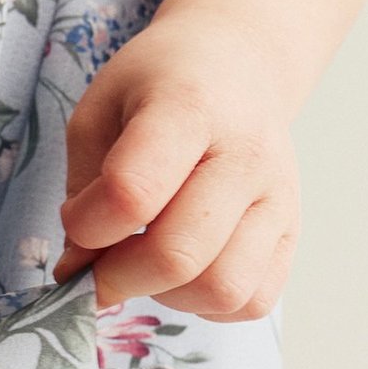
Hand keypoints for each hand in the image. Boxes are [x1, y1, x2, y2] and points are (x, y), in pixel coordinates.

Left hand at [52, 10, 299, 319]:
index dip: (87, 225)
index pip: (133, 193)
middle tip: (97, 264)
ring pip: (222, 291)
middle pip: (178, 256)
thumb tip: (79, 270)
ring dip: (166, 294)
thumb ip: (83, 190)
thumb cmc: (158, 86)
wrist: (238, 64)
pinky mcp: (292, 233)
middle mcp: (246, 155)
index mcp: (190, 108)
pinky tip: (183, 270)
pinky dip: (205, 304)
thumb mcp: (98, 111)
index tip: (75, 218)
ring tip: (145, 261)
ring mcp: (278, 198)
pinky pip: (251, 302)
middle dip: (117, 277)